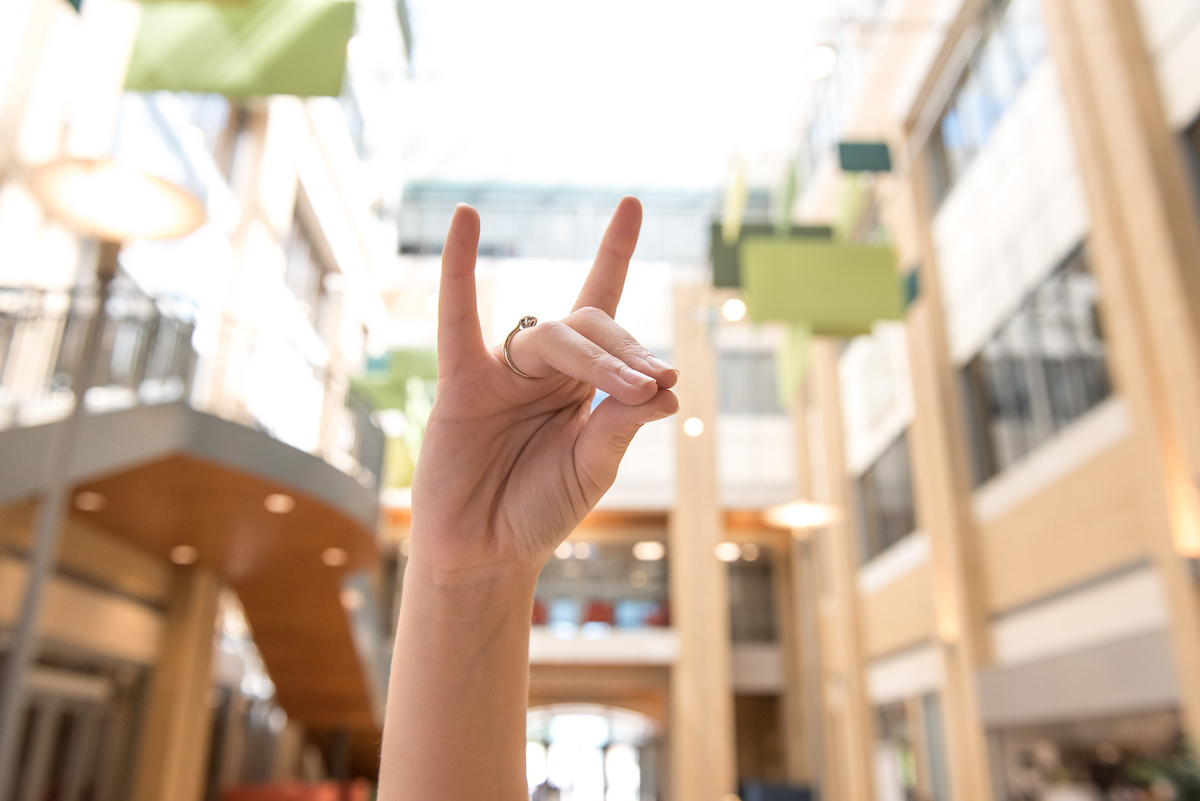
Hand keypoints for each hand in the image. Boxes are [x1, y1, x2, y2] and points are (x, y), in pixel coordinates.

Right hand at [409, 196, 678, 581]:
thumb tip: (667, 389)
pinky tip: (465, 221)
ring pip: (551, 337)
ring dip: (594, 356)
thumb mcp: (595, 468)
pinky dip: (459, 271)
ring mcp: (502, 373)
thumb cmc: (540, 510)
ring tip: (630, 386)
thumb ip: (622, 426)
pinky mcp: (461, 383)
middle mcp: (544, 370)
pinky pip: (458, 319)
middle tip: (654, 384)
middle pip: (590, 327)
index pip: (605, 314)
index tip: (630, 205)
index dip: (614, 256)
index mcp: (580, 385)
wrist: (486, 552)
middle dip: (626, 352)